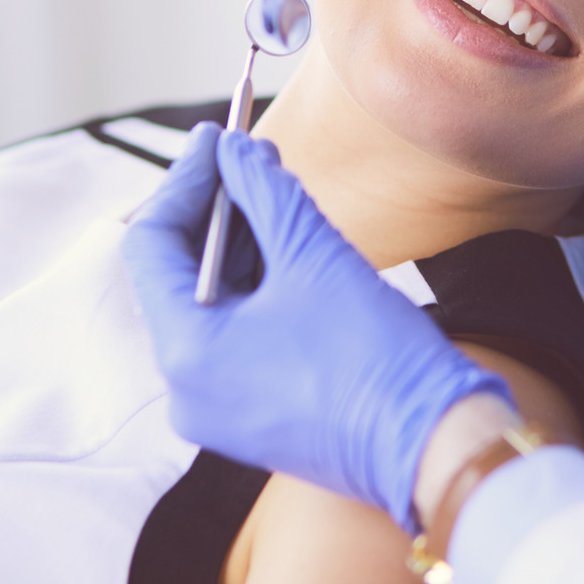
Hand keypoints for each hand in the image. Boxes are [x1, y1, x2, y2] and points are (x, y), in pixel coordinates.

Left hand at [123, 124, 513, 530]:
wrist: (432, 447)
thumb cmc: (374, 356)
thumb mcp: (314, 256)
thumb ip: (264, 192)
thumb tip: (234, 149)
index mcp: (185, 351)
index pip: (152, 244)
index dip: (184, 180)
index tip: (216, 136)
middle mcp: (184, 389)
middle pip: (175, 274)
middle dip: (212, 208)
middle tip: (247, 153)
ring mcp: (215, 409)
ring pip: (207, 304)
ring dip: (236, 244)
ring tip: (273, 189)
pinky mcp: (248, 417)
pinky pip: (231, 337)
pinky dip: (252, 288)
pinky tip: (285, 245)